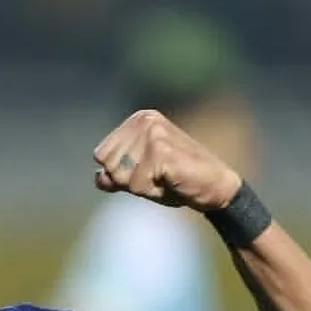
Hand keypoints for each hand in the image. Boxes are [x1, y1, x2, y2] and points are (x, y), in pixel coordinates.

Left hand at [93, 109, 240, 210]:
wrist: (213, 186)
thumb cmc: (176, 180)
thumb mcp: (139, 176)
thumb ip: (115, 174)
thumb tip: (97, 177)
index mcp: (138, 119)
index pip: (100, 155)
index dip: (119, 173)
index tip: (147, 170)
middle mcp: (144, 120)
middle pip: (108, 165)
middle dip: (128, 180)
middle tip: (157, 175)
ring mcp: (153, 133)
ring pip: (120, 176)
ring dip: (140, 186)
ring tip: (163, 178)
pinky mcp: (161, 151)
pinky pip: (136, 185)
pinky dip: (150, 191)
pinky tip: (169, 181)